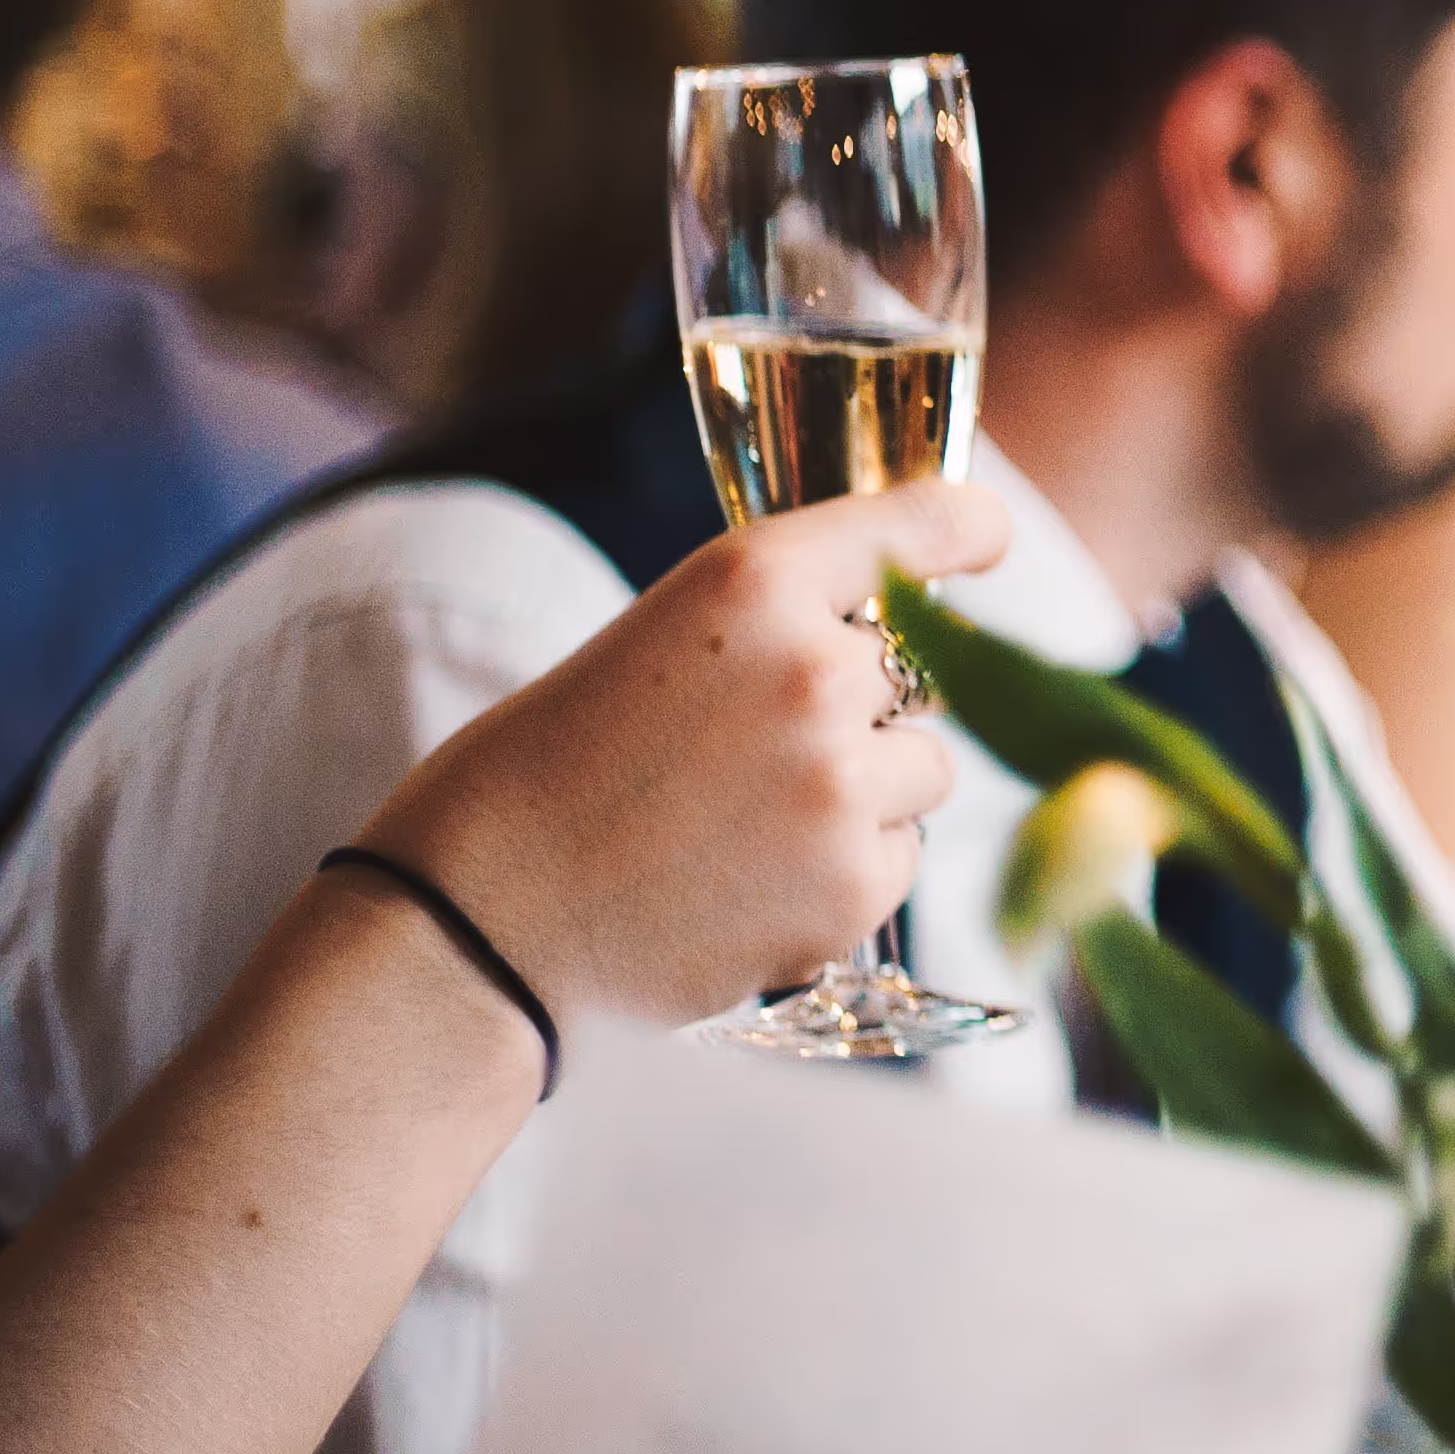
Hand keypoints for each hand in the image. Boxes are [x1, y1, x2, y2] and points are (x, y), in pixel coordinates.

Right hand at [354, 481, 1000, 1029]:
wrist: (470, 929)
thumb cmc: (536, 782)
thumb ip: (766, 632)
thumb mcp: (650, 648)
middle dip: (858, 710)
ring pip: (923, 770)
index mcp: (751, 582)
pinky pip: (900, 858)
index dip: (963, 532)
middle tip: (743, 761)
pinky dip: (844, 874)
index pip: (921, 524)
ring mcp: (844, 782)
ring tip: (738, 829)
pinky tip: (745, 888)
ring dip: (864, 794)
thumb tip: (878, 646)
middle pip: (916, 672)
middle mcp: (817, 669)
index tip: (984, 542)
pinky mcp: (854, 885)